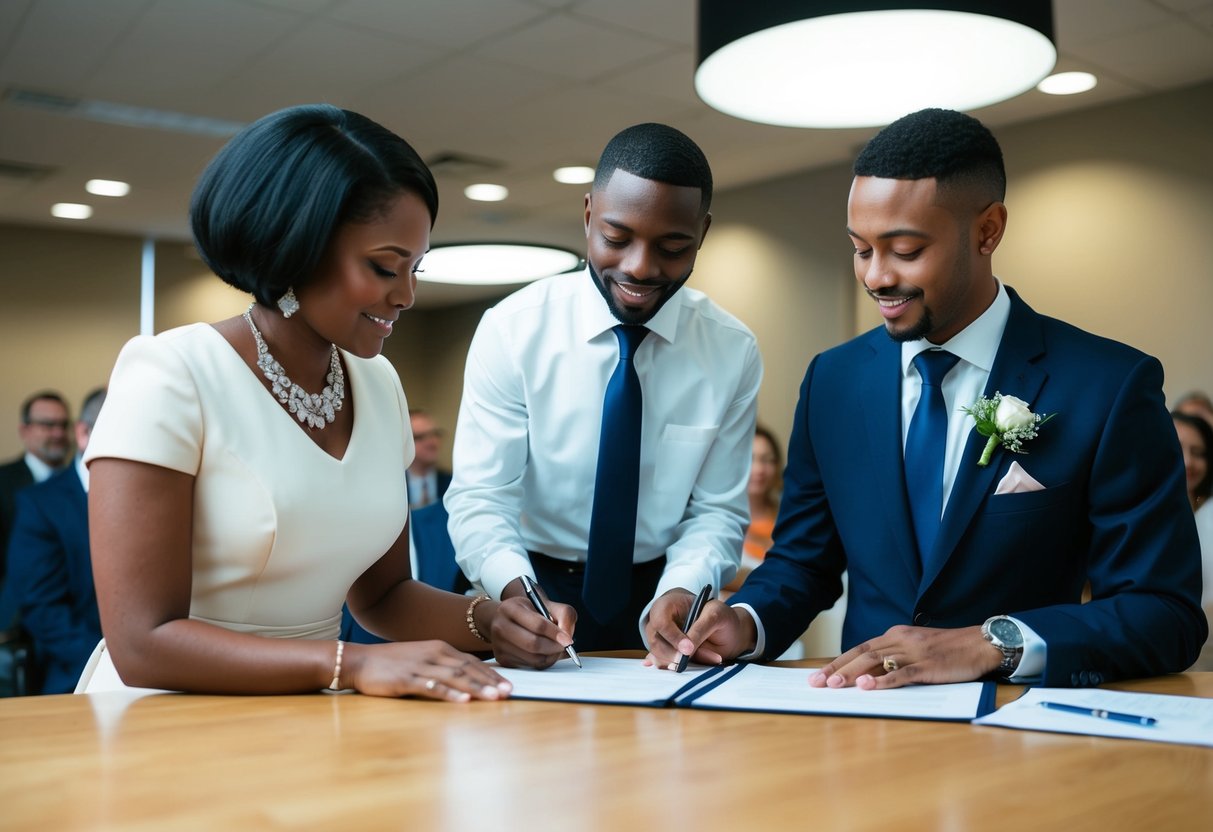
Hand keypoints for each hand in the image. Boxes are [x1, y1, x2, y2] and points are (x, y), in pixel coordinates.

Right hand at [344, 640, 511, 700]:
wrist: (361, 660)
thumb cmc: (393, 663)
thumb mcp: (422, 659)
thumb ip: (443, 666)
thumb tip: (466, 678)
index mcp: (439, 648)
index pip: (472, 661)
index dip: (491, 673)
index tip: (508, 685)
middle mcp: (434, 654)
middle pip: (468, 668)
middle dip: (490, 681)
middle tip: (508, 692)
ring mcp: (420, 666)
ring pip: (454, 677)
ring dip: (476, 687)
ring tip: (493, 697)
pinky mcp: (406, 679)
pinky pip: (432, 686)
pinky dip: (449, 693)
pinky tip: (462, 700)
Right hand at [489, 593, 577, 668]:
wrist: (507, 618)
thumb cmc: (529, 612)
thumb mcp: (547, 605)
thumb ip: (564, 615)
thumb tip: (567, 637)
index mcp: (510, 608)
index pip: (538, 624)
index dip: (556, 633)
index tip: (568, 640)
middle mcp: (500, 626)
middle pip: (533, 644)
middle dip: (554, 647)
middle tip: (565, 646)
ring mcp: (498, 645)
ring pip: (532, 658)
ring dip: (550, 656)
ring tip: (555, 648)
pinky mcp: (502, 659)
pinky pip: (529, 666)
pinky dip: (542, 662)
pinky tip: (545, 653)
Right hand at [643, 593, 753, 670]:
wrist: (728, 630)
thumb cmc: (719, 615)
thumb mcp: (715, 614)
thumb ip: (700, 630)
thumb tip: (685, 651)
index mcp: (668, 605)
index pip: (660, 621)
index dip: (672, 636)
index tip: (689, 649)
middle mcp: (660, 622)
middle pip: (656, 642)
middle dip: (674, 654)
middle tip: (691, 660)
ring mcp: (662, 639)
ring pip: (659, 656)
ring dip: (679, 663)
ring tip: (708, 657)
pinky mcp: (668, 654)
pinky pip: (665, 664)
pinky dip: (677, 667)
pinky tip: (687, 665)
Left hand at [807, 625, 1002, 689]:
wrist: (980, 643)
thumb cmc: (948, 649)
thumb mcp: (916, 647)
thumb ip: (894, 657)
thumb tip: (867, 674)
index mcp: (895, 634)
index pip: (859, 648)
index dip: (837, 662)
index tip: (818, 675)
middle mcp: (900, 640)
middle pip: (861, 654)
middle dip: (837, 669)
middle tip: (817, 683)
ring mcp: (914, 652)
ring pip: (876, 662)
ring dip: (853, 675)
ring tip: (834, 686)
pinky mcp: (928, 665)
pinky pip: (902, 673)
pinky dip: (883, 681)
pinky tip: (868, 688)